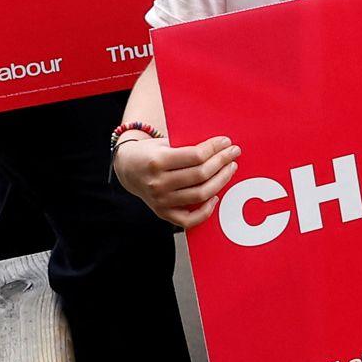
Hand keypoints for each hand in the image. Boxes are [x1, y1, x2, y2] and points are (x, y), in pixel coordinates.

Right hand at [114, 134, 240, 227]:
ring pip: (200, 194)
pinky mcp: (163, 213)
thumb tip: (220, 146)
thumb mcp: (163, 142)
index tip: (226, 141)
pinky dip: (206, 211)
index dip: (215, 148)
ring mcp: (160, 201)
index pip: (195, 156)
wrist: (127, 168)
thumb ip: (187, 146)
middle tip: (233, 153)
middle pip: (201, 175)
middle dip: (222, 162)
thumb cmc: (150, 152)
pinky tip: (216, 197)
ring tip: (230, 169)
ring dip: (221, 181)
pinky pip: (189, 219)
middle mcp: (158, 183)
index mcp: (157, 161)